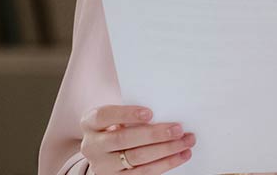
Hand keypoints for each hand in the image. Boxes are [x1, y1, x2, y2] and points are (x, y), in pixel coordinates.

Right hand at [79, 104, 195, 173]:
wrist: (104, 152)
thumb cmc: (117, 126)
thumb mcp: (116, 117)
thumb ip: (132, 113)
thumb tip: (167, 109)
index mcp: (90, 123)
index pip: (105, 115)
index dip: (127, 114)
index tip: (150, 112)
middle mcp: (92, 146)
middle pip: (123, 139)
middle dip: (154, 134)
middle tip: (178, 129)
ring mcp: (102, 165)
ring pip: (137, 158)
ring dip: (166, 150)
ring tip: (186, 141)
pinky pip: (144, 173)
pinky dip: (166, 163)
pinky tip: (181, 155)